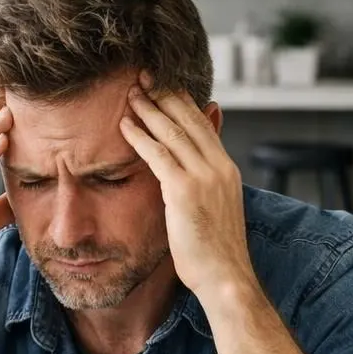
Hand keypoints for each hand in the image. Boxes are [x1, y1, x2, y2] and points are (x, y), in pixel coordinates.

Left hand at [119, 73, 253, 300]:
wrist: (225, 277)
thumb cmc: (215, 252)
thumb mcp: (215, 210)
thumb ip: (204, 185)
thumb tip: (188, 179)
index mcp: (227, 169)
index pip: (203, 124)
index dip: (183, 102)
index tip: (165, 85)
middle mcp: (219, 167)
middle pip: (188, 119)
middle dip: (164, 94)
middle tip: (143, 76)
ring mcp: (204, 177)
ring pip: (172, 131)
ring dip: (148, 109)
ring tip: (130, 93)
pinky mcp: (185, 191)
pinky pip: (158, 154)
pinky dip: (140, 136)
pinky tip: (125, 124)